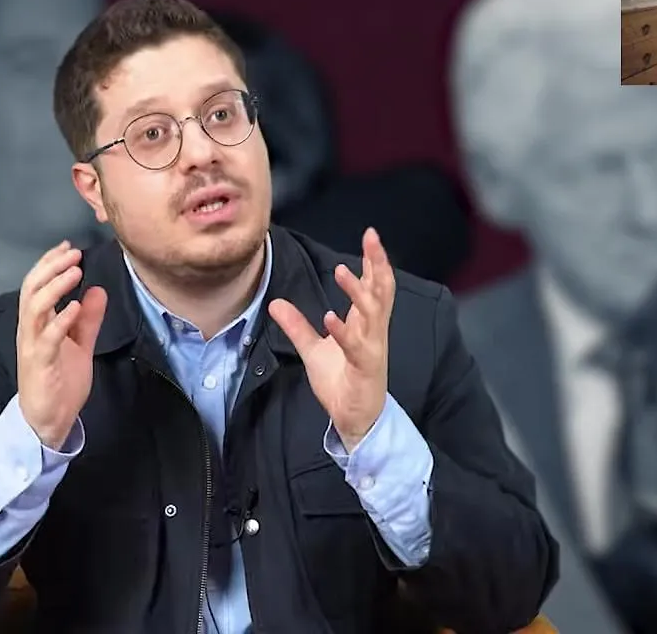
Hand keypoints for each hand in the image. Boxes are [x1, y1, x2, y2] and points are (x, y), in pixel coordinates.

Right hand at [15, 241, 107, 448]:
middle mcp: (30, 331)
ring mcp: (32, 347)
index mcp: (37, 324)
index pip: (36, 286)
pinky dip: (60, 320)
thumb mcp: (80, 345)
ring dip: (55, 287)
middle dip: (51, 268)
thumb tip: (97, 290)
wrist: (50, 420)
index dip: (49, 264)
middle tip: (72, 253)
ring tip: (74, 272)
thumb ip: (87, 319)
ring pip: (34, 309)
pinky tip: (74, 307)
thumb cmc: (60, 382)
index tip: (68, 247)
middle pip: (31, 290)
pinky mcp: (40, 365)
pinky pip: (46, 339)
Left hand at [268, 228, 394, 450]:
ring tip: (342, 271)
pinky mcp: (365, 369)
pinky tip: (331, 318)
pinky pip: (356, 347)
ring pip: (372, 314)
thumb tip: (275, 303)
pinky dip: (344, 332)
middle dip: (378, 264)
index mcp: (365, 324)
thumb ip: (297, 326)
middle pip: (382, 291)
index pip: (375, 286)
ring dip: (358, 292)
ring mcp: (371, 350)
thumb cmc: (341, 382)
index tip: (371, 236)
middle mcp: (373, 332)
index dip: (374, 261)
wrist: (353, 419)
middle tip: (372, 239)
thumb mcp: (313, 350)